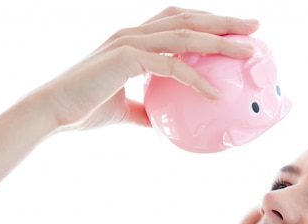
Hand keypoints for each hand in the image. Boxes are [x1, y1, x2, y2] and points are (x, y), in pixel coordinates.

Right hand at [37, 6, 259, 130]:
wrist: (52, 111)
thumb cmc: (82, 109)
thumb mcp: (123, 110)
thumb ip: (144, 110)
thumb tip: (161, 122)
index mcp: (134, 40)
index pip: (178, 21)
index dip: (206, 21)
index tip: (233, 30)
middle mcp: (134, 34)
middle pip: (189, 18)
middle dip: (224, 20)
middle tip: (255, 27)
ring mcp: (131, 42)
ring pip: (185, 35)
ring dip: (221, 40)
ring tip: (249, 50)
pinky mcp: (127, 59)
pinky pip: (172, 66)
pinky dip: (197, 78)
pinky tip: (217, 93)